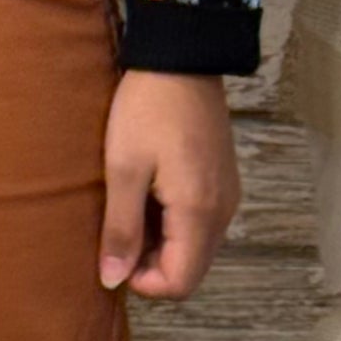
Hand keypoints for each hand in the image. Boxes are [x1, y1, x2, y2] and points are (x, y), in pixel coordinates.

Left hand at [98, 69, 240, 302]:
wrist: (182, 57)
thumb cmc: (146, 109)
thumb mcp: (124, 168)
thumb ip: (121, 228)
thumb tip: (113, 280)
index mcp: (199, 213)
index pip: (179, 283)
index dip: (143, 282)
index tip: (115, 254)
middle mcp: (222, 212)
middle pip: (190, 270)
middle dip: (152, 265)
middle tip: (118, 231)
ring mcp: (227, 196)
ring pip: (196, 248)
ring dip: (161, 244)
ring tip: (130, 208)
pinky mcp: (223, 181)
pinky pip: (201, 223)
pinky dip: (174, 225)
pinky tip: (149, 195)